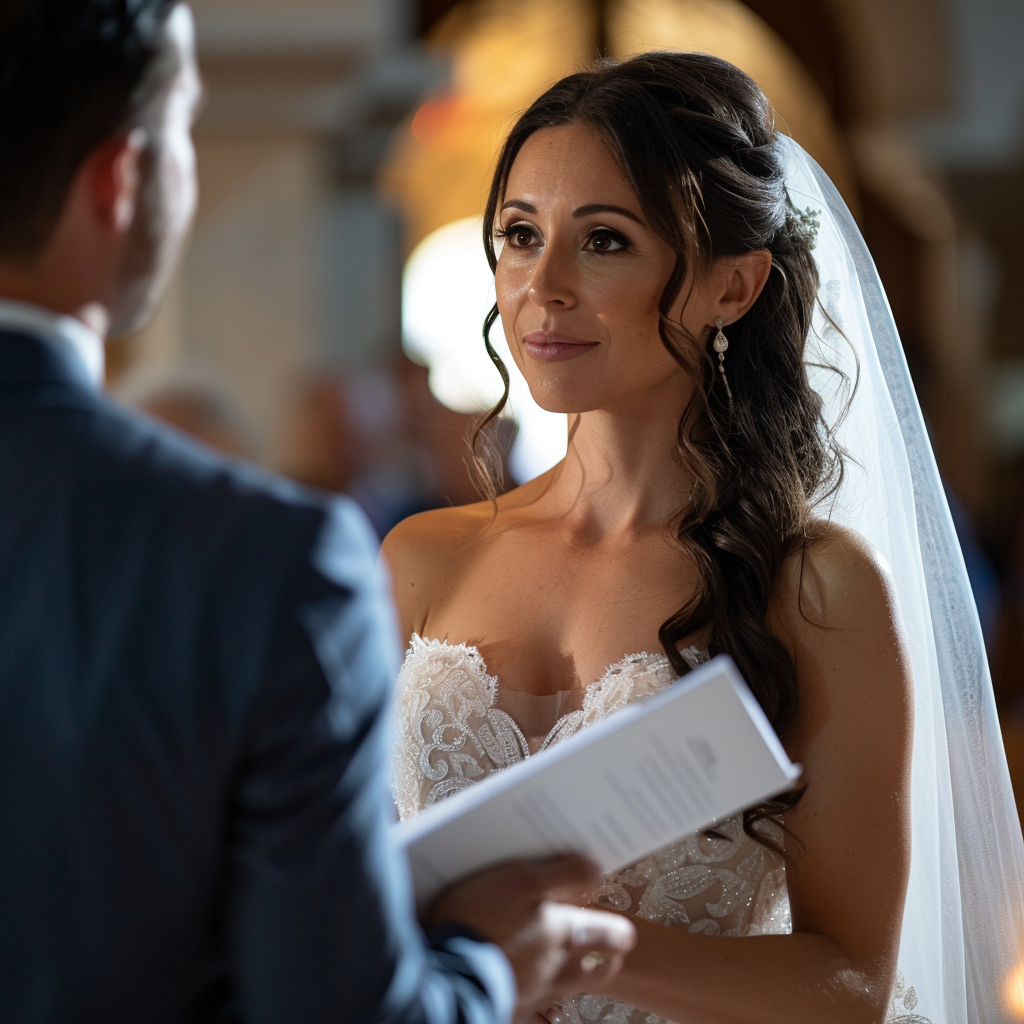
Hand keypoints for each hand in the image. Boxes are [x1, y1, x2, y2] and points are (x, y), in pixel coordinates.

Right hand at [426, 855, 635, 1016]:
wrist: (447, 975)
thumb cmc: (486, 920)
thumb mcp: (522, 880)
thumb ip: (564, 874)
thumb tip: (597, 869)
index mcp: (566, 934)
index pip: (612, 935)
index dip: (619, 930)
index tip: (621, 926)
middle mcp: (558, 968)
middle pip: (598, 971)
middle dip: (605, 960)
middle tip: (606, 951)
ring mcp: (536, 994)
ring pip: (569, 989)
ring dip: (572, 976)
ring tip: (564, 963)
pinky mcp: (512, 1007)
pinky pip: (538, 1007)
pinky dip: (540, 996)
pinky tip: (528, 984)